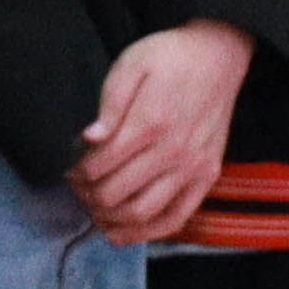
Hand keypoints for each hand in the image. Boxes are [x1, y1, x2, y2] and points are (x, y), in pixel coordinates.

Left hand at [68, 22, 250, 245]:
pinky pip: (176, 218)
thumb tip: (88, 139)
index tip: (71, 167)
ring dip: (109, 218)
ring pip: (142, 213)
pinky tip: (121, 231)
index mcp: (151, 122)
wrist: (217, 56)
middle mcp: (174, 151)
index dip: (77, 172)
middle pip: (116, 193)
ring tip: (93, 207)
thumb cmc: (169, 58)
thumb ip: (109, 104)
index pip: (101, 165)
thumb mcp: (131, 65)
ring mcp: (194, 167)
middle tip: (77, 187)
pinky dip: (146, 233)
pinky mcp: (208, 177)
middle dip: (87, 196)